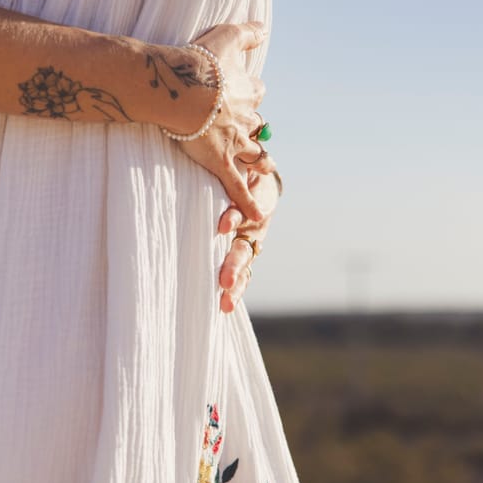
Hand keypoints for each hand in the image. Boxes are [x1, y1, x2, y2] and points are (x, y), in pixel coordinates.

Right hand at [173, 19, 276, 225]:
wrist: (179, 86)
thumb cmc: (198, 60)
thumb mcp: (226, 35)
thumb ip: (247, 32)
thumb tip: (264, 28)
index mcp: (246, 89)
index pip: (254, 91)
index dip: (248, 91)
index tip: (242, 91)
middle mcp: (244, 116)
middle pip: (255, 124)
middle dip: (255, 128)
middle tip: (255, 132)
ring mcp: (233, 141)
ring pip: (253, 154)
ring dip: (260, 161)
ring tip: (266, 168)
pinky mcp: (219, 160)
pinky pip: (236, 185)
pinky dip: (247, 201)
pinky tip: (257, 217)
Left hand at [218, 166, 279, 313]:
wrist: (260, 183)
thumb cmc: (247, 177)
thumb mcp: (245, 175)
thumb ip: (239, 178)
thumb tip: (229, 173)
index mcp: (252, 209)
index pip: (242, 215)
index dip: (233, 219)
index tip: (222, 225)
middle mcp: (253, 232)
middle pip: (243, 250)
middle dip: (233, 267)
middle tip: (224, 283)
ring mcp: (250, 245)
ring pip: (245, 268)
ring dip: (236, 285)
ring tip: (226, 303)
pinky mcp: (246, 253)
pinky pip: (244, 275)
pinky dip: (238, 290)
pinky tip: (226, 308)